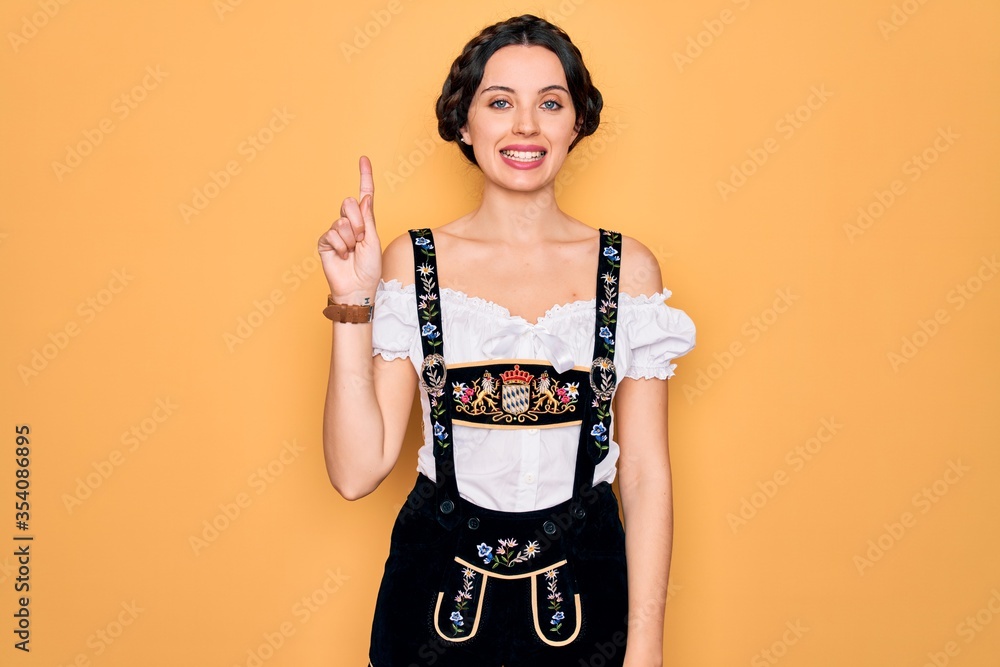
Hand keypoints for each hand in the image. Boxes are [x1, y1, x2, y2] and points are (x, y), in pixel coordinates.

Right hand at [317, 156, 381, 300]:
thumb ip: (368, 218)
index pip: (364, 195)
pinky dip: (341, 246)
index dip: (364, 176)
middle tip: (361, 240)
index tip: (363, 159)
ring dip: (351, 238)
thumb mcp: (373, 240)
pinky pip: (332, 234)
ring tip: (353, 251)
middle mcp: (349, 223)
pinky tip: (343, 256)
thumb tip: (365, 197)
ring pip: (341, 221)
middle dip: (358, 222)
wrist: (358, 288)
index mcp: (365, 221)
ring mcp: (336, 232)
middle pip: (349, 204)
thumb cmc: (369, 268)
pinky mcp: (325, 242)